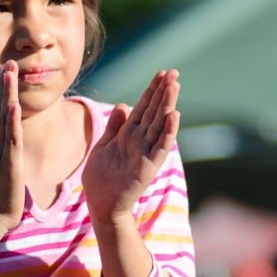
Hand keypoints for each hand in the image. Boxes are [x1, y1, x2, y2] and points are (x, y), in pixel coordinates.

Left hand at [82, 69, 179, 223]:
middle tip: (174, 72)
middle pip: (154, 112)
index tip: (161, 73)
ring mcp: (145, 153)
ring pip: (160, 125)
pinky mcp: (148, 167)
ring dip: (168, 105)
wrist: (100, 204)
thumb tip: (122, 105)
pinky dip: (168, 132)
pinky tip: (174, 115)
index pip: (144, 107)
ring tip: (175, 85)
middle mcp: (140, 141)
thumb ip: (114, 127)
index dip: (152, 90)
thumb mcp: (104, 146)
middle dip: (163, 92)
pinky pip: (160, 147)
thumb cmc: (101, 178)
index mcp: (129, 135)